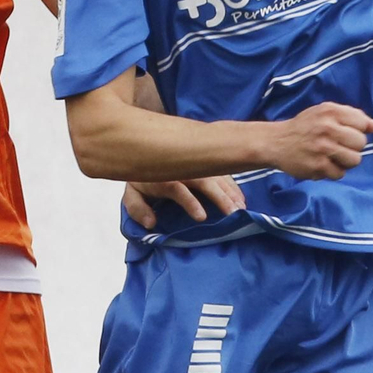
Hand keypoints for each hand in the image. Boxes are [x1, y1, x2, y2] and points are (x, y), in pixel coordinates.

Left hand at [123, 176, 246, 228]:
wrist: (145, 149)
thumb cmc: (141, 179)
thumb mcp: (132, 195)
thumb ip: (138, 209)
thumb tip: (151, 223)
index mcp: (162, 177)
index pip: (177, 189)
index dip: (190, 202)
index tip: (202, 217)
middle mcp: (181, 169)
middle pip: (204, 181)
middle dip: (220, 197)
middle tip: (233, 214)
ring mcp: (195, 165)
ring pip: (216, 176)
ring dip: (230, 192)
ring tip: (241, 210)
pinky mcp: (204, 164)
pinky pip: (222, 173)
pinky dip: (232, 186)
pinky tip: (241, 199)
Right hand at [264, 102, 372, 179]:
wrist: (276, 142)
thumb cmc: (304, 127)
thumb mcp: (323, 112)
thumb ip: (350, 115)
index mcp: (330, 112)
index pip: (363, 123)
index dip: (359, 130)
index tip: (348, 132)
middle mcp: (327, 128)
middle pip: (361, 143)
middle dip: (353, 146)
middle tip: (338, 145)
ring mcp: (323, 148)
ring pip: (355, 160)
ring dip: (346, 161)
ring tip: (333, 156)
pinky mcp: (318, 166)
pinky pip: (340, 173)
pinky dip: (333, 171)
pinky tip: (323, 164)